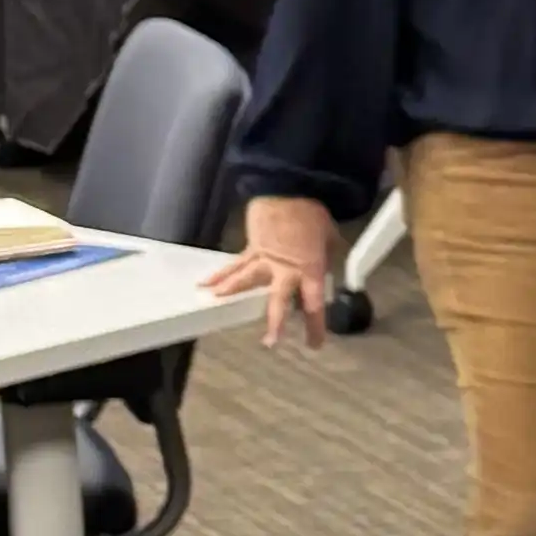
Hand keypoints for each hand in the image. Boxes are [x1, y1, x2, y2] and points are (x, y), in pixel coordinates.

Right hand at [210, 193, 335, 350]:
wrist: (288, 190)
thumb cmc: (312, 213)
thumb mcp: (330, 236)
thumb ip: (326, 254)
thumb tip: (325, 259)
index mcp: (310, 269)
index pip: (314, 304)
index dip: (314, 326)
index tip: (314, 345)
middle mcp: (285, 270)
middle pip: (279, 301)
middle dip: (275, 323)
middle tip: (270, 343)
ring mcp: (265, 260)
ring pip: (247, 281)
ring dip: (231, 293)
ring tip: (217, 305)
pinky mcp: (252, 248)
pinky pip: (235, 264)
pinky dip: (221, 274)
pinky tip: (205, 284)